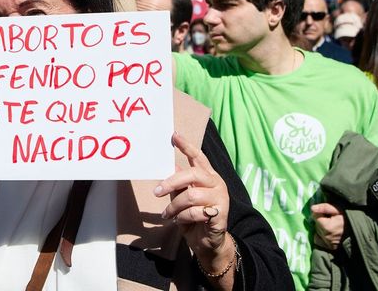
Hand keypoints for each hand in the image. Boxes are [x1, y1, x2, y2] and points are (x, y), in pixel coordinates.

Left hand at [155, 132, 232, 270]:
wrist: (208, 243)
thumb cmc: (194, 217)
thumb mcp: (183, 198)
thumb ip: (178, 184)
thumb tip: (168, 166)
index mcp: (208, 176)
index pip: (198, 157)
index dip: (186, 146)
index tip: (174, 136)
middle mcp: (217, 183)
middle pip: (192, 174)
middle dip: (171, 182)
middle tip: (157, 191)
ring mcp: (221, 197)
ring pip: (191, 195)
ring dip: (174, 206)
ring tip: (168, 214)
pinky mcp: (220, 213)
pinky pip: (195, 212)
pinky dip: (183, 217)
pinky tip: (181, 221)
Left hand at [311, 202, 344, 250]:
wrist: (358, 230)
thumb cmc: (347, 218)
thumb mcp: (337, 209)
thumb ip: (324, 208)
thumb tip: (312, 208)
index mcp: (327, 226)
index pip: (315, 216)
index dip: (321, 213)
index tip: (329, 214)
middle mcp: (326, 236)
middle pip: (316, 224)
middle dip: (321, 220)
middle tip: (331, 219)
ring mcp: (328, 243)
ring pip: (318, 231)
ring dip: (322, 228)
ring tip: (332, 225)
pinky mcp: (330, 247)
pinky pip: (320, 239)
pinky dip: (322, 235)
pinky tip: (329, 232)